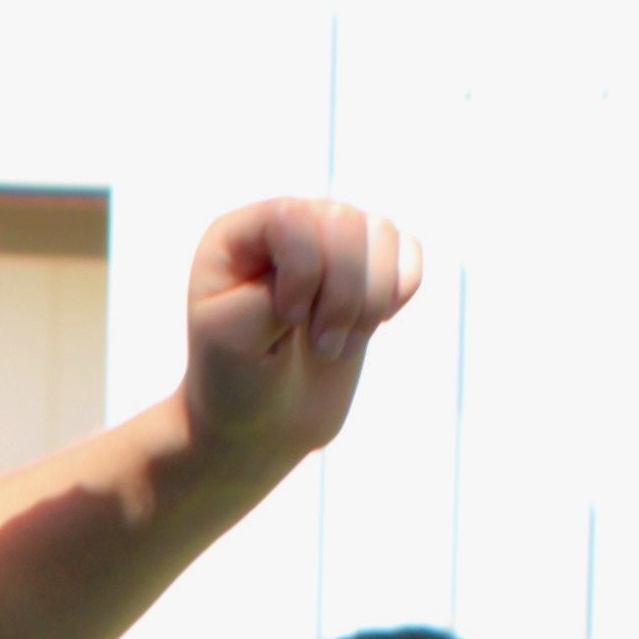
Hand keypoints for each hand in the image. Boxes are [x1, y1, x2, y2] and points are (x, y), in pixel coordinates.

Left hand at [180, 199, 420, 473]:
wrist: (263, 420)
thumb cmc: (235, 378)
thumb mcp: (231, 338)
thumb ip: (269, 291)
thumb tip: (326, 257)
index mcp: (237, 236)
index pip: (290, 218)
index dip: (304, 269)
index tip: (289, 319)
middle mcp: (286, 227)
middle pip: (342, 222)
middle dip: (342, 294)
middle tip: (321, 346)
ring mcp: (330, 243)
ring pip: (381, 234)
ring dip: (370, 301)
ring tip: (338, 345)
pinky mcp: (368, 268)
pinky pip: (408, 252)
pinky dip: (400, 291)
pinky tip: (370, 326)